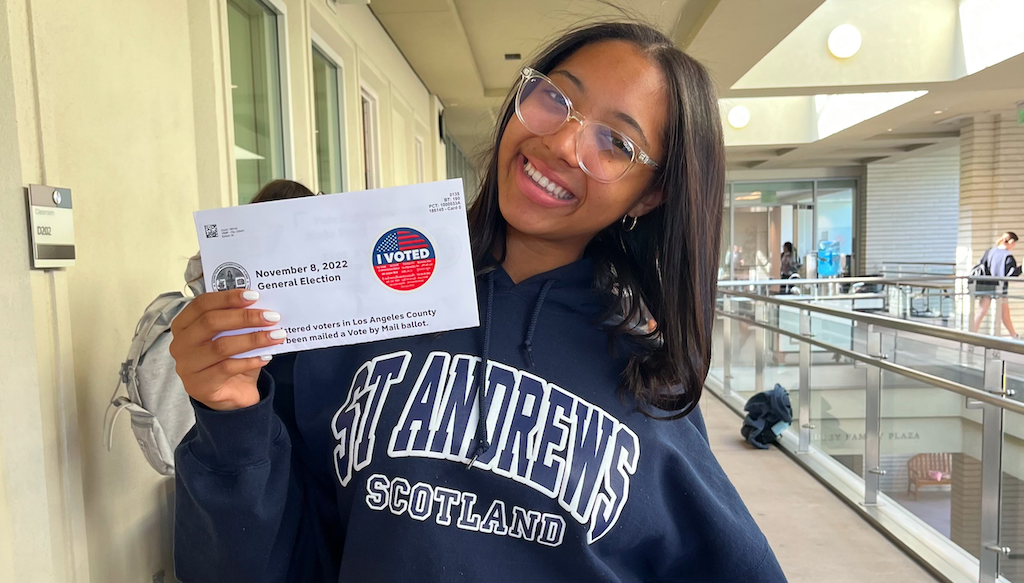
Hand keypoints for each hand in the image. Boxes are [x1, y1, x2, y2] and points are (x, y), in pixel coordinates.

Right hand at [169, 290, 285, 410]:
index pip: (201, 304)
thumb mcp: (233, 336)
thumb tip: (262, 305)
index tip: (254, 296)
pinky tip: (266, 357)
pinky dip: (250, 361)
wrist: (231, 395)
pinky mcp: (200, 386)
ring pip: (221, 346)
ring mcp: (187, 366)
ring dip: (253, 339)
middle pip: (210, 322)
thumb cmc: (230, 359)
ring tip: (276, 335)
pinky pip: (227, 368)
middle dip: (244, 317)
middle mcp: (181, 344)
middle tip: (271, 316)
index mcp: (184, 325)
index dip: (227, 298)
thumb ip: (239, 321)